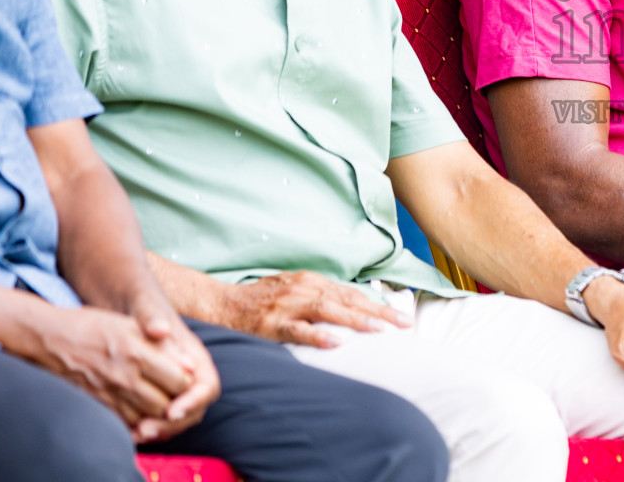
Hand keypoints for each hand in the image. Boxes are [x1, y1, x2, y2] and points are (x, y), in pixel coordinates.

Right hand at [27, 305, 195, 435]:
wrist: (50, 338)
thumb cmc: (94, 326)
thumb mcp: (131, 325)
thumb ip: (163, 346)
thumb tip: (190, 367)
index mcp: (138, 353)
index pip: (179, 381)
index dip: (186, 382)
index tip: (183, 377)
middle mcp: (124, 377)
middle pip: (165, 404)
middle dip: (174, 401)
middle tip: (173, 393)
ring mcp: (108, 393)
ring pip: (145, 417)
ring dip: (155, 413)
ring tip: (156, 401)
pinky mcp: (94, 404)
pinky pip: (122, 423)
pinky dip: (134, 420)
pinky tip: (136, 409)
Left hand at [124, 295, 220, 442]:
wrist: (132, 313)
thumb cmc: (142, 309)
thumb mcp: (148, 309)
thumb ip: (154, 319)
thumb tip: (161, 331)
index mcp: (195, 357)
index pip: (207, 386)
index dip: (193, 401)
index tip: (171, 411)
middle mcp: (190, 376)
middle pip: (194, 409)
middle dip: (172, 423)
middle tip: (145, 430)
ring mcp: (175, 388)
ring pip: (177, 419)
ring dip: (159, 430)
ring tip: (135, 434)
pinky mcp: (158, 396)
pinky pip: (160, 419)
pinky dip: (148, 428)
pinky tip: (127, 431)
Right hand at [220, 271, 411, 347]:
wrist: (221, 304)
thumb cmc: (262, 301)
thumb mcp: (294, 290)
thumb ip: (320, 297)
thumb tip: (353, 308)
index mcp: (311, 281)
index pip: (351, 293)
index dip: (377, 304)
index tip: (401, 316)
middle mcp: (303, 289)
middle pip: (347, 299)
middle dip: (377, 312)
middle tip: (403, 323)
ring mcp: (288, 306)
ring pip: (327, 310)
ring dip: (355, 319)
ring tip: (378, 329)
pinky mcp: (272, 324)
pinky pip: (297, 330)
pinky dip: (317, 334)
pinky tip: (335, 342)